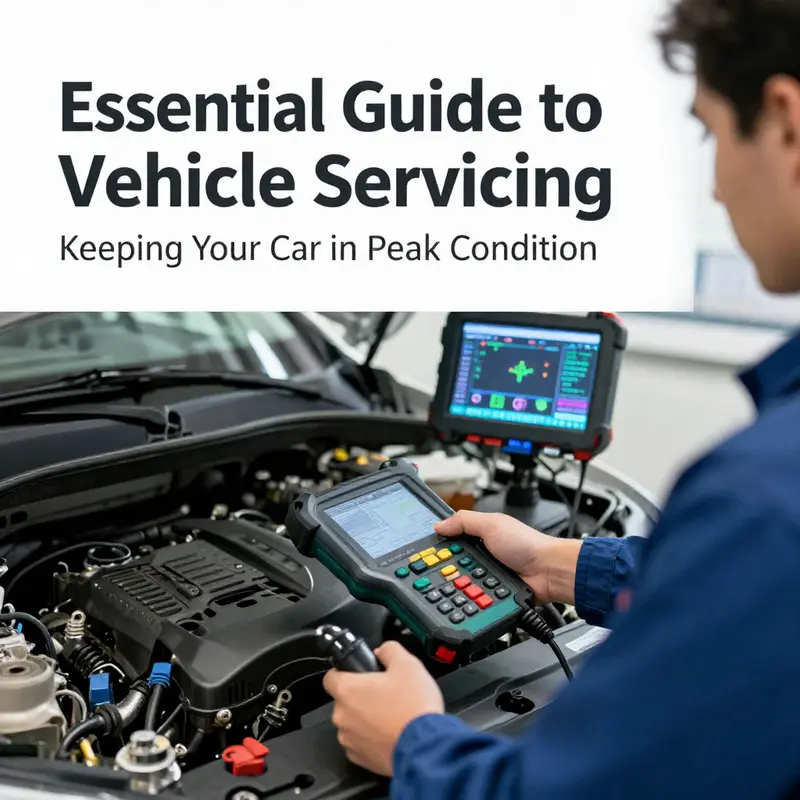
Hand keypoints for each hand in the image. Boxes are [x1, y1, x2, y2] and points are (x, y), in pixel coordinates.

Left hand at [323, 641, 443, 775]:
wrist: (424, 748)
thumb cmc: (413, 708)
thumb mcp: (407, 664)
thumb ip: (390, 650)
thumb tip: (383, 650)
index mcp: (348, 690)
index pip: (330, 676)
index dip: (344, 671)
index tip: (358, 673)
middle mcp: (343, 716)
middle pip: (344, 700)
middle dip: (361, 696)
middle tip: (384, 693)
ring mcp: (350, 739)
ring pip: (352, 722)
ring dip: (366, 718)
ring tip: (391, 714)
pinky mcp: (360, 758)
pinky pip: (360, 742)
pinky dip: (372, 737)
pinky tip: (390, 732)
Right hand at [434, 510, 581, 604]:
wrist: (549, 572)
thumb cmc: (527, 544)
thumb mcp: (492, 524)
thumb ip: (464, 521)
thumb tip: (440, 524)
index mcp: (480, 535)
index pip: (452, 541)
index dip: (440, 547)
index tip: (425, 555)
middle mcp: (483, 555)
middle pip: (455, 565)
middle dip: (448, 570)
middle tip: (439, 573)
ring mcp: (488, 576)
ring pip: (464, 583)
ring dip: (462, 586)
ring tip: (455, 587)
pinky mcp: (494, 594)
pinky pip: (478, 598)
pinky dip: (474, 598)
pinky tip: (470, 598)